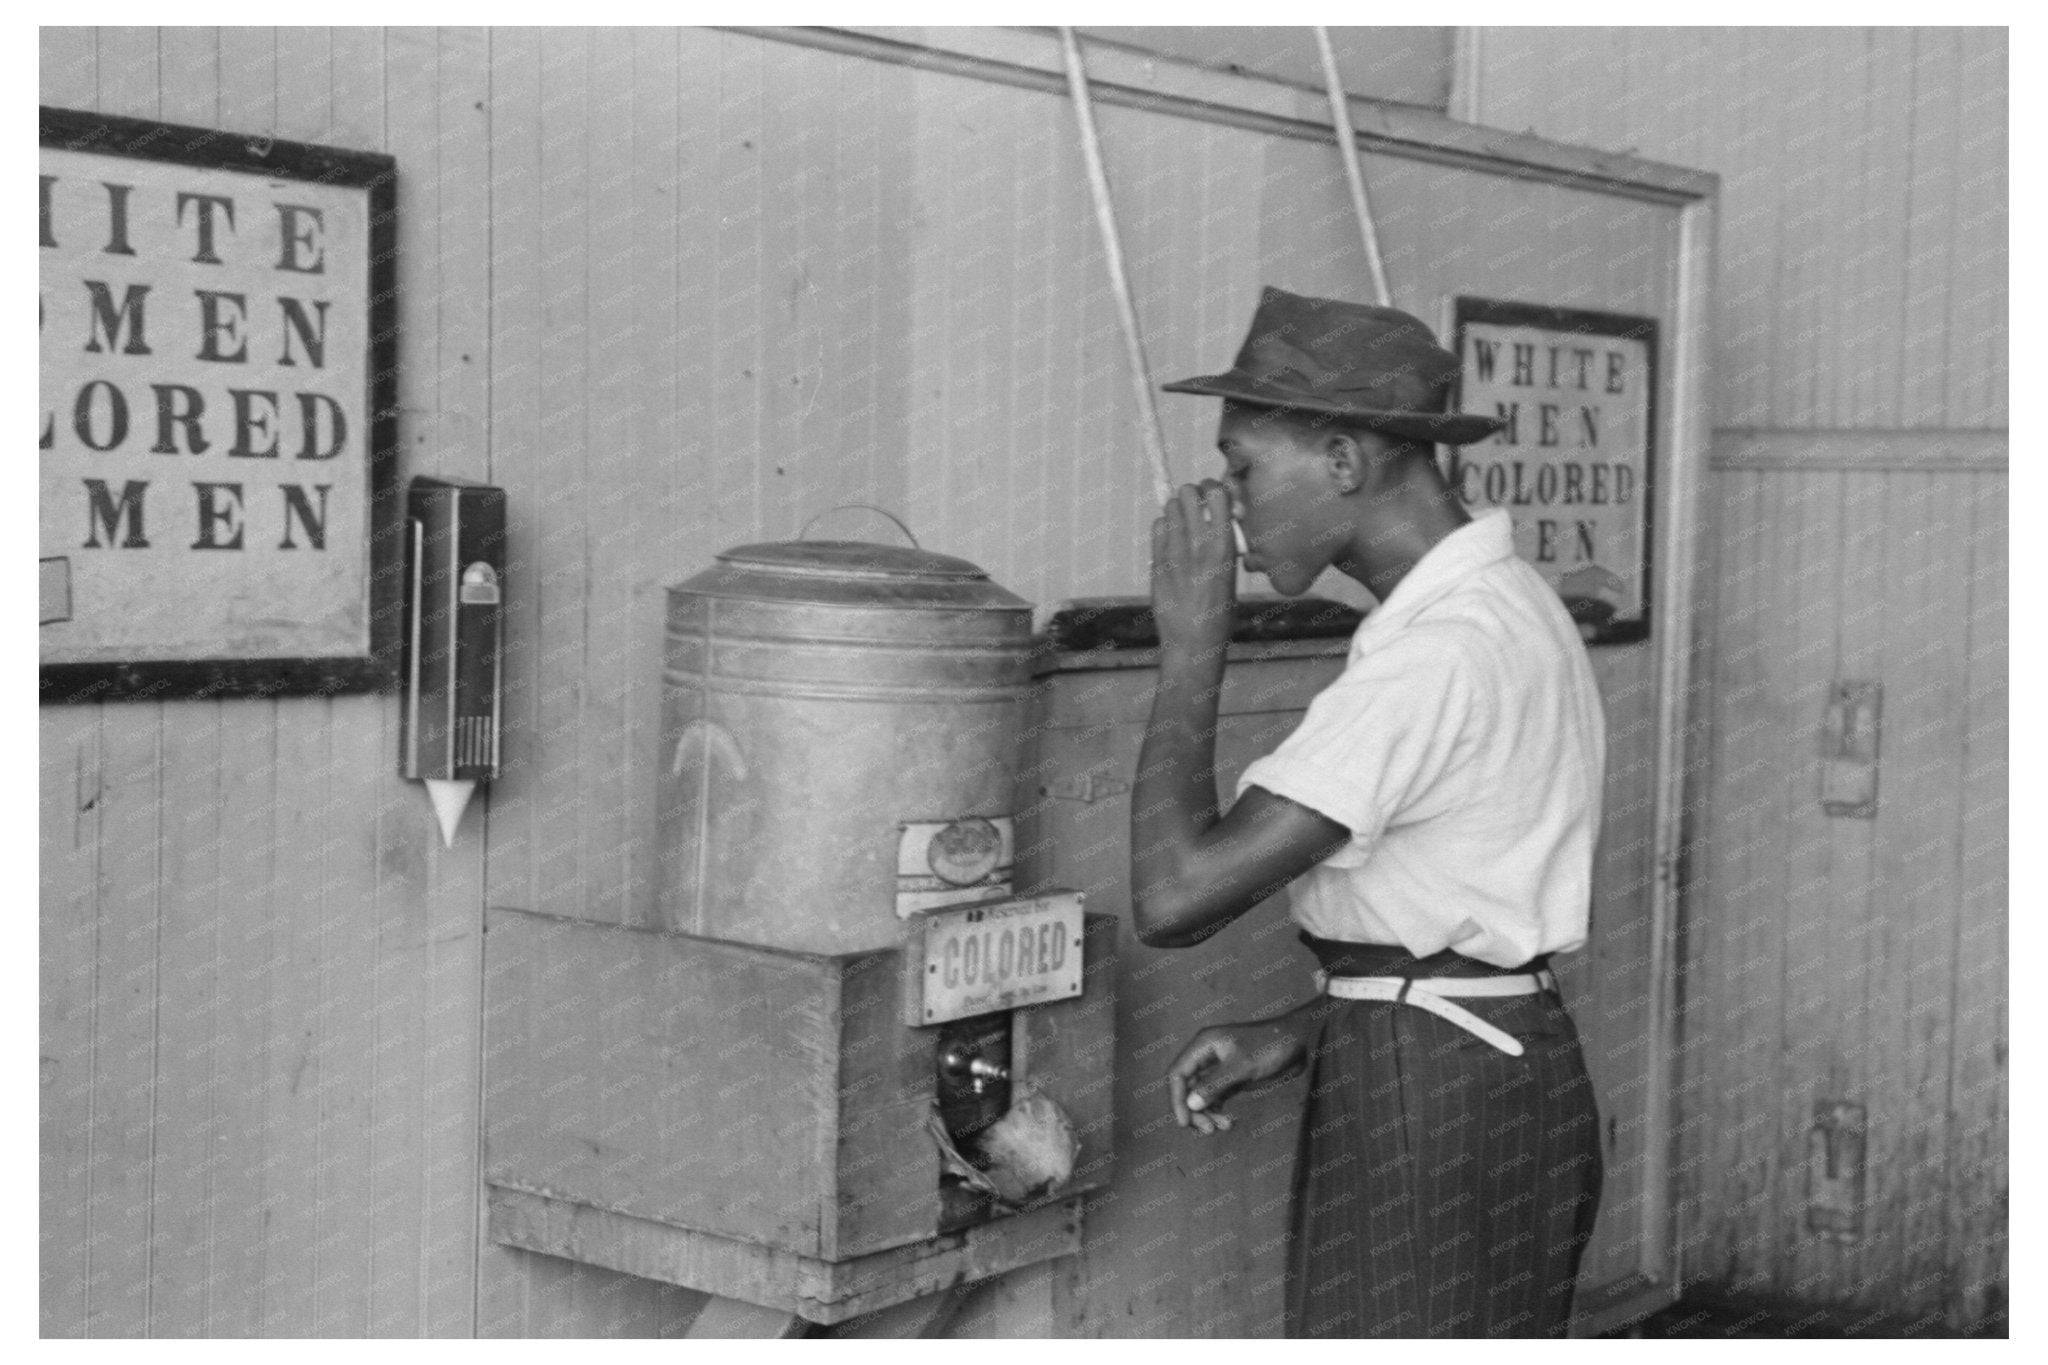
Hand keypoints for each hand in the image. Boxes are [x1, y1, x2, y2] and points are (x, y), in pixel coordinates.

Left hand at [1150, 481, 1236, 661]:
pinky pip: (1157, 528)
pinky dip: (1163, 528)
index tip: (1214, 495)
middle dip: (1192, 494)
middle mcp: (1199, 546)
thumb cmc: (1219, 614)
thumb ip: (1223, 545)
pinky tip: (1171, 541)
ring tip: (1183, 524)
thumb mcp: (1231, 575)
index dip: (1214, 488)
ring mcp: (1174, 554)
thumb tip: (1218, 519)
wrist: (1194, 644)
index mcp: (1225, 548)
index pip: (1217, 495)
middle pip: (1188, 493)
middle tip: (1196, 505)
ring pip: (1169, 508)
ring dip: (1177, 510)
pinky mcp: (1157, 563)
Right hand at [1165, 1020, 1304, 1135]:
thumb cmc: (1271, 1046)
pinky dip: (1218, 1112)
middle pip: (1187, 1088)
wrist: (1299, 1041)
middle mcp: (1207, 1056)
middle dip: (1194, 1110)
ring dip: (1207, 1114)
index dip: (1176, 1099)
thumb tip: (1191, 1104)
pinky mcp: (1232, 1079)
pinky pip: (1216, 1098)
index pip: (1178, 1073)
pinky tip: (1228, 1122)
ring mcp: (1219, 1068)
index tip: (1184, 1122)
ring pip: (1201, 1096)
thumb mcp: (1242, 1066)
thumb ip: (1215, 1084)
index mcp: (1203, 1045)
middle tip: (1208, 1130)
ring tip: (1223, 1127)